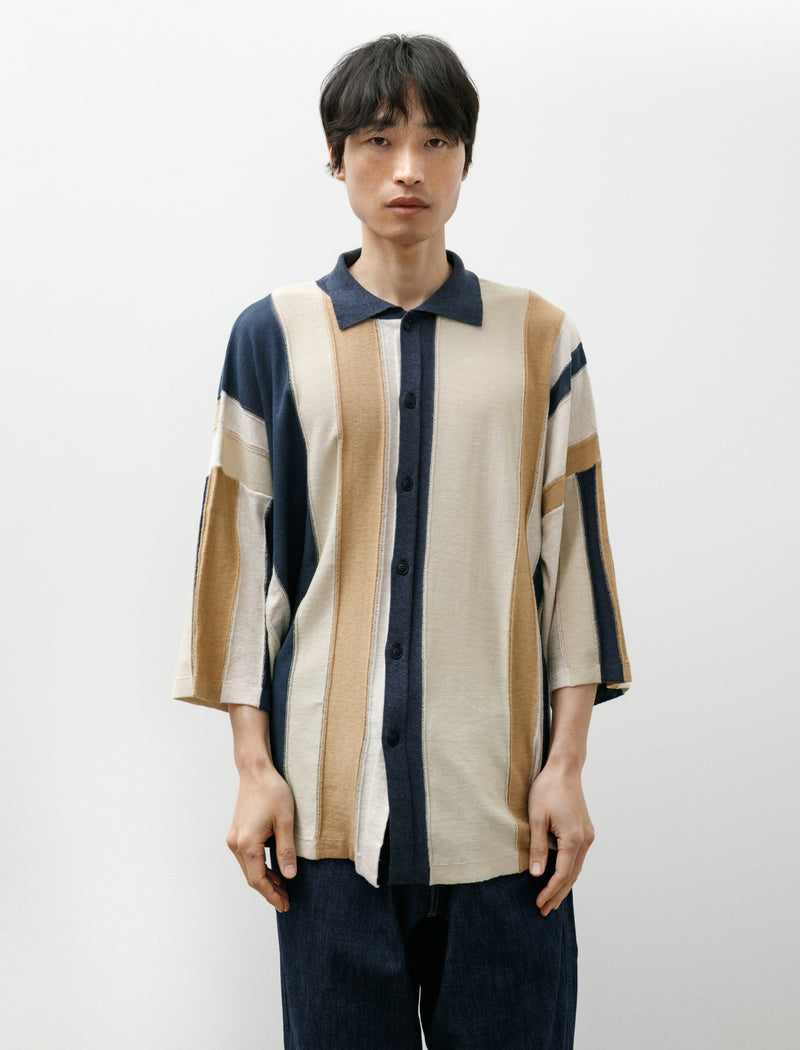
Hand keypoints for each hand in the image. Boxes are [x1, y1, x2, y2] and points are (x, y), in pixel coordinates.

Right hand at [226, 766, 296, 911]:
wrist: (256, 771)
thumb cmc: (272, 792)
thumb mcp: (285, 821)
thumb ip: (286, 851)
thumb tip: (289, 876)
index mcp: (247, 844)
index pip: (258, 880)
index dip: (272, 895)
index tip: (285, 905)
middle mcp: (236, 844)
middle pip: (251, 876)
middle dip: (269, 891)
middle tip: (286, 901)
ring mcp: (234, 838)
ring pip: (248, 868)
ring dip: (264, 879)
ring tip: (282, 888)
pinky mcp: (237, 832)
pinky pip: (247, 857)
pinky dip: (259, 867)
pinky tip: (273, 870)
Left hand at [528, 760, 594, 916]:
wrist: (564, 769)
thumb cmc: (548, 789)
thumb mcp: (536, 818)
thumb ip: (538, 848)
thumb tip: (538, 875)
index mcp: (574, 838)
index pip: (562, 874)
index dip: (550, 891)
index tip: (538, 903)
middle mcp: (586, 840)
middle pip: (572, 875)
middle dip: (558, 894)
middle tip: (544, 911)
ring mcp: (588, 835)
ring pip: (577, 868)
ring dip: (564, 885)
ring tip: (552, 900)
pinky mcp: (586, 830)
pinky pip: (577, 857)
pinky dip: (569, 871)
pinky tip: (560, 877)